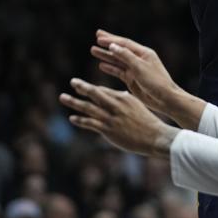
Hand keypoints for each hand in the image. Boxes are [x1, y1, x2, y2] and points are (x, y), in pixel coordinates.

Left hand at [59, 78, 177, 156]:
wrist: (154, 136)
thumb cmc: (146, 121)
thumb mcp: (137, 105)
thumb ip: (125, 100)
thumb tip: (120, 94)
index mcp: (123, 98)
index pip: (103, 90)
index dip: (91, 88)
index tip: (81, 85)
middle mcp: (116, 105)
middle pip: (95, 93)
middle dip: (82, 87)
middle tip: (72, 81)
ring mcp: (111, 117)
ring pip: (89, 107)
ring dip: (74, 102)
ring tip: (63, 97)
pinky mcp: (108, 129)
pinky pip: (91, 123)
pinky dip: (80, 120)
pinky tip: (72, 117)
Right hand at [91, 30, 182, 115]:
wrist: (165, 99)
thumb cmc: (156, 81)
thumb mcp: (140, 67)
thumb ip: (126, 56)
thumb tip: (113, 45)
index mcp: (143, 53)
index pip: (124, 43)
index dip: (111, 39)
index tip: (99, 37)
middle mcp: (138, 59)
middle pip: (120, 49)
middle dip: (108, 43)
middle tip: (97, 37)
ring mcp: (135, 69)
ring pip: (117, 60)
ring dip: (106, 55)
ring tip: (93, 50)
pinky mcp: (132, 79)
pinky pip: (119, 71)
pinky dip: (110, 68)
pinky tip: (101, 65)